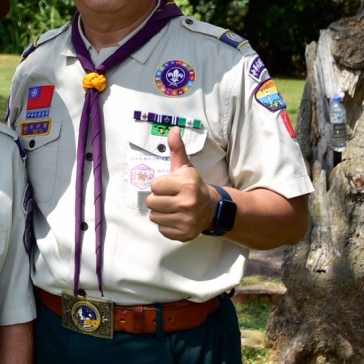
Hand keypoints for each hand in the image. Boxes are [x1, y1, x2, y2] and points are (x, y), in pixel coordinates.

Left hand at [145, 127, 214, 241]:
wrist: (211, 208)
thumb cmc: (193, 185)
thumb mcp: (185, 167)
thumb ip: (177, 149)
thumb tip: (172, 129)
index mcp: (187, 184)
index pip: (154, 186)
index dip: (160, 185)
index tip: (170, 186)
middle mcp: (188, 203)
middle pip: (151, 202)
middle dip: (158, 199)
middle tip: (170, 198)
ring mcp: (187, 220)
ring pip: (154, 217)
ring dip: (161, 212)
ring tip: (173, 208)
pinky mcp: (184, 234)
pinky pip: (161, 229)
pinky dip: (166, 225)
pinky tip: (176, 218)